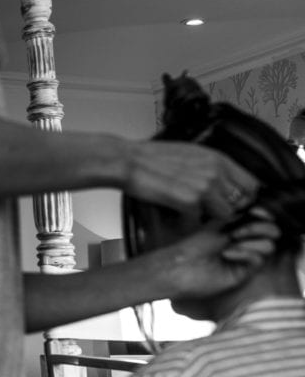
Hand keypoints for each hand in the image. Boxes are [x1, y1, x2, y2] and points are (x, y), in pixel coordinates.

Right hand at [125, 140, 259, 219]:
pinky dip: (187, 224)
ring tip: (192, 215)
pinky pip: (199, 222)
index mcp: (217, 158)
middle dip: (228, 209)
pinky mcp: (190, 201)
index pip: (250, 183)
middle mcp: (216, 171)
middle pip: (242, 201)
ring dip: (210, 218)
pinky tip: (174, 217)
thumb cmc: (149, 157)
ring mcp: (205, 187)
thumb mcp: (188, 153)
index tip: (230, 203)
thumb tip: (219, 180)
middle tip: (210, 213)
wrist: (127, 161)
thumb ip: (209, 166)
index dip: (242, 197)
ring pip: (225, 214)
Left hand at [161, 209, 278, 298]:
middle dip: (259, 228)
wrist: (182, 267)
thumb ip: (239, 218)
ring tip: (230, 243)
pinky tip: (227, 254)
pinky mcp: (245, 273)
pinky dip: (245, 253)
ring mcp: (247, 258)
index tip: (254, 211)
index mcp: (239, 228)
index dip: (263, 214)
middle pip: (272, 232)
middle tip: (235, 232)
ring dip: (251, 241)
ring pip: (269, 246)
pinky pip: (258, 259)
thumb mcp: (217, 226)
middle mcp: (246, 242)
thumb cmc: (194, 245)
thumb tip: (257, 207)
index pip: (262, 219)